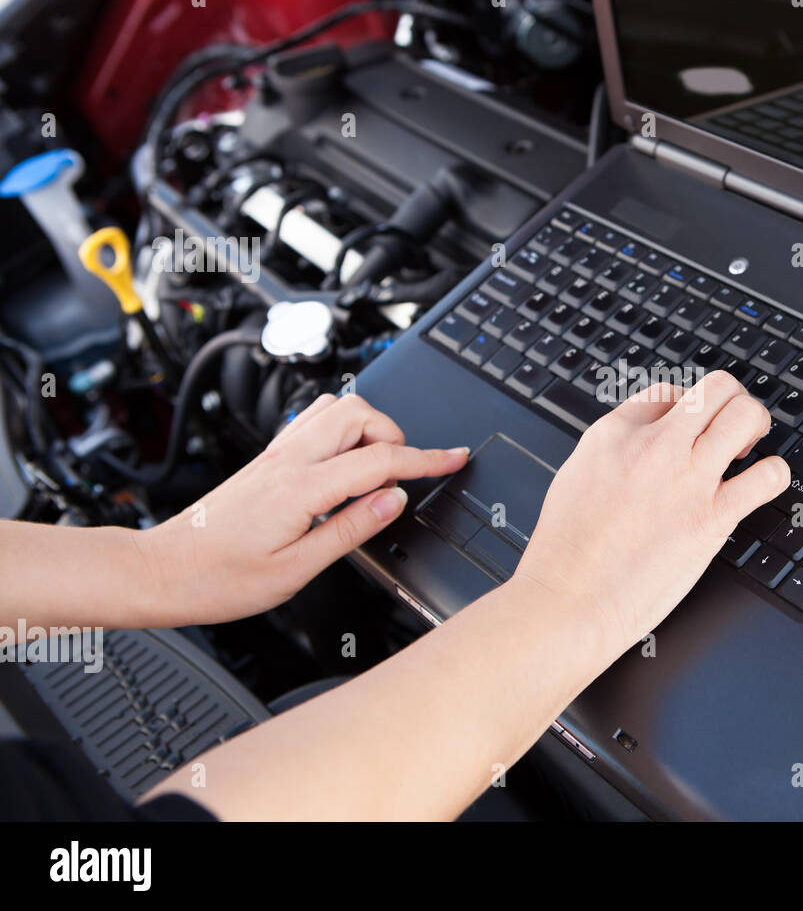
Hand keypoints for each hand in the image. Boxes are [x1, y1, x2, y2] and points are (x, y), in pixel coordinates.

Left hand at [140, 393, 467, 624]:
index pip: (381, 460)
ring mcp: (275, 455)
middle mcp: (288, 461)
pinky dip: (343, 433)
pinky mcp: (266, 459)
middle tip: (403, 474)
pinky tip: (345, 466)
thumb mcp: (297, 570)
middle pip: (360, 413)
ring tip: (375, 471)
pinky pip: (314, 422)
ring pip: (336, 409)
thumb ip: (351, 530)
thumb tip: (395, 500)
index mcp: (301, 490)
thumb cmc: (219, 579)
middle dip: (395, 435)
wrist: (163, 571)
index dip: (426, 459)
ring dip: (368, 429)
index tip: (454, 458)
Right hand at [514, 371, 790, 647]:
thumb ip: (614, 450)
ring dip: (756, 426)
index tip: (692, 425)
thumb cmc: (566, 552)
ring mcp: (686, 479)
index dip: (688, 404)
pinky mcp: (712, 517)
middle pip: (716, 388)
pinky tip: (760, 485)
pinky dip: (773, 475)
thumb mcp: (576, 475)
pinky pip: (766, 476)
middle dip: (732, 401)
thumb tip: (643, 439)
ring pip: (746, 415)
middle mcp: (655, 447)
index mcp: (615, 434)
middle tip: (733, 426)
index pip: (669, 391)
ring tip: (749, 447)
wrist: (568, 599)